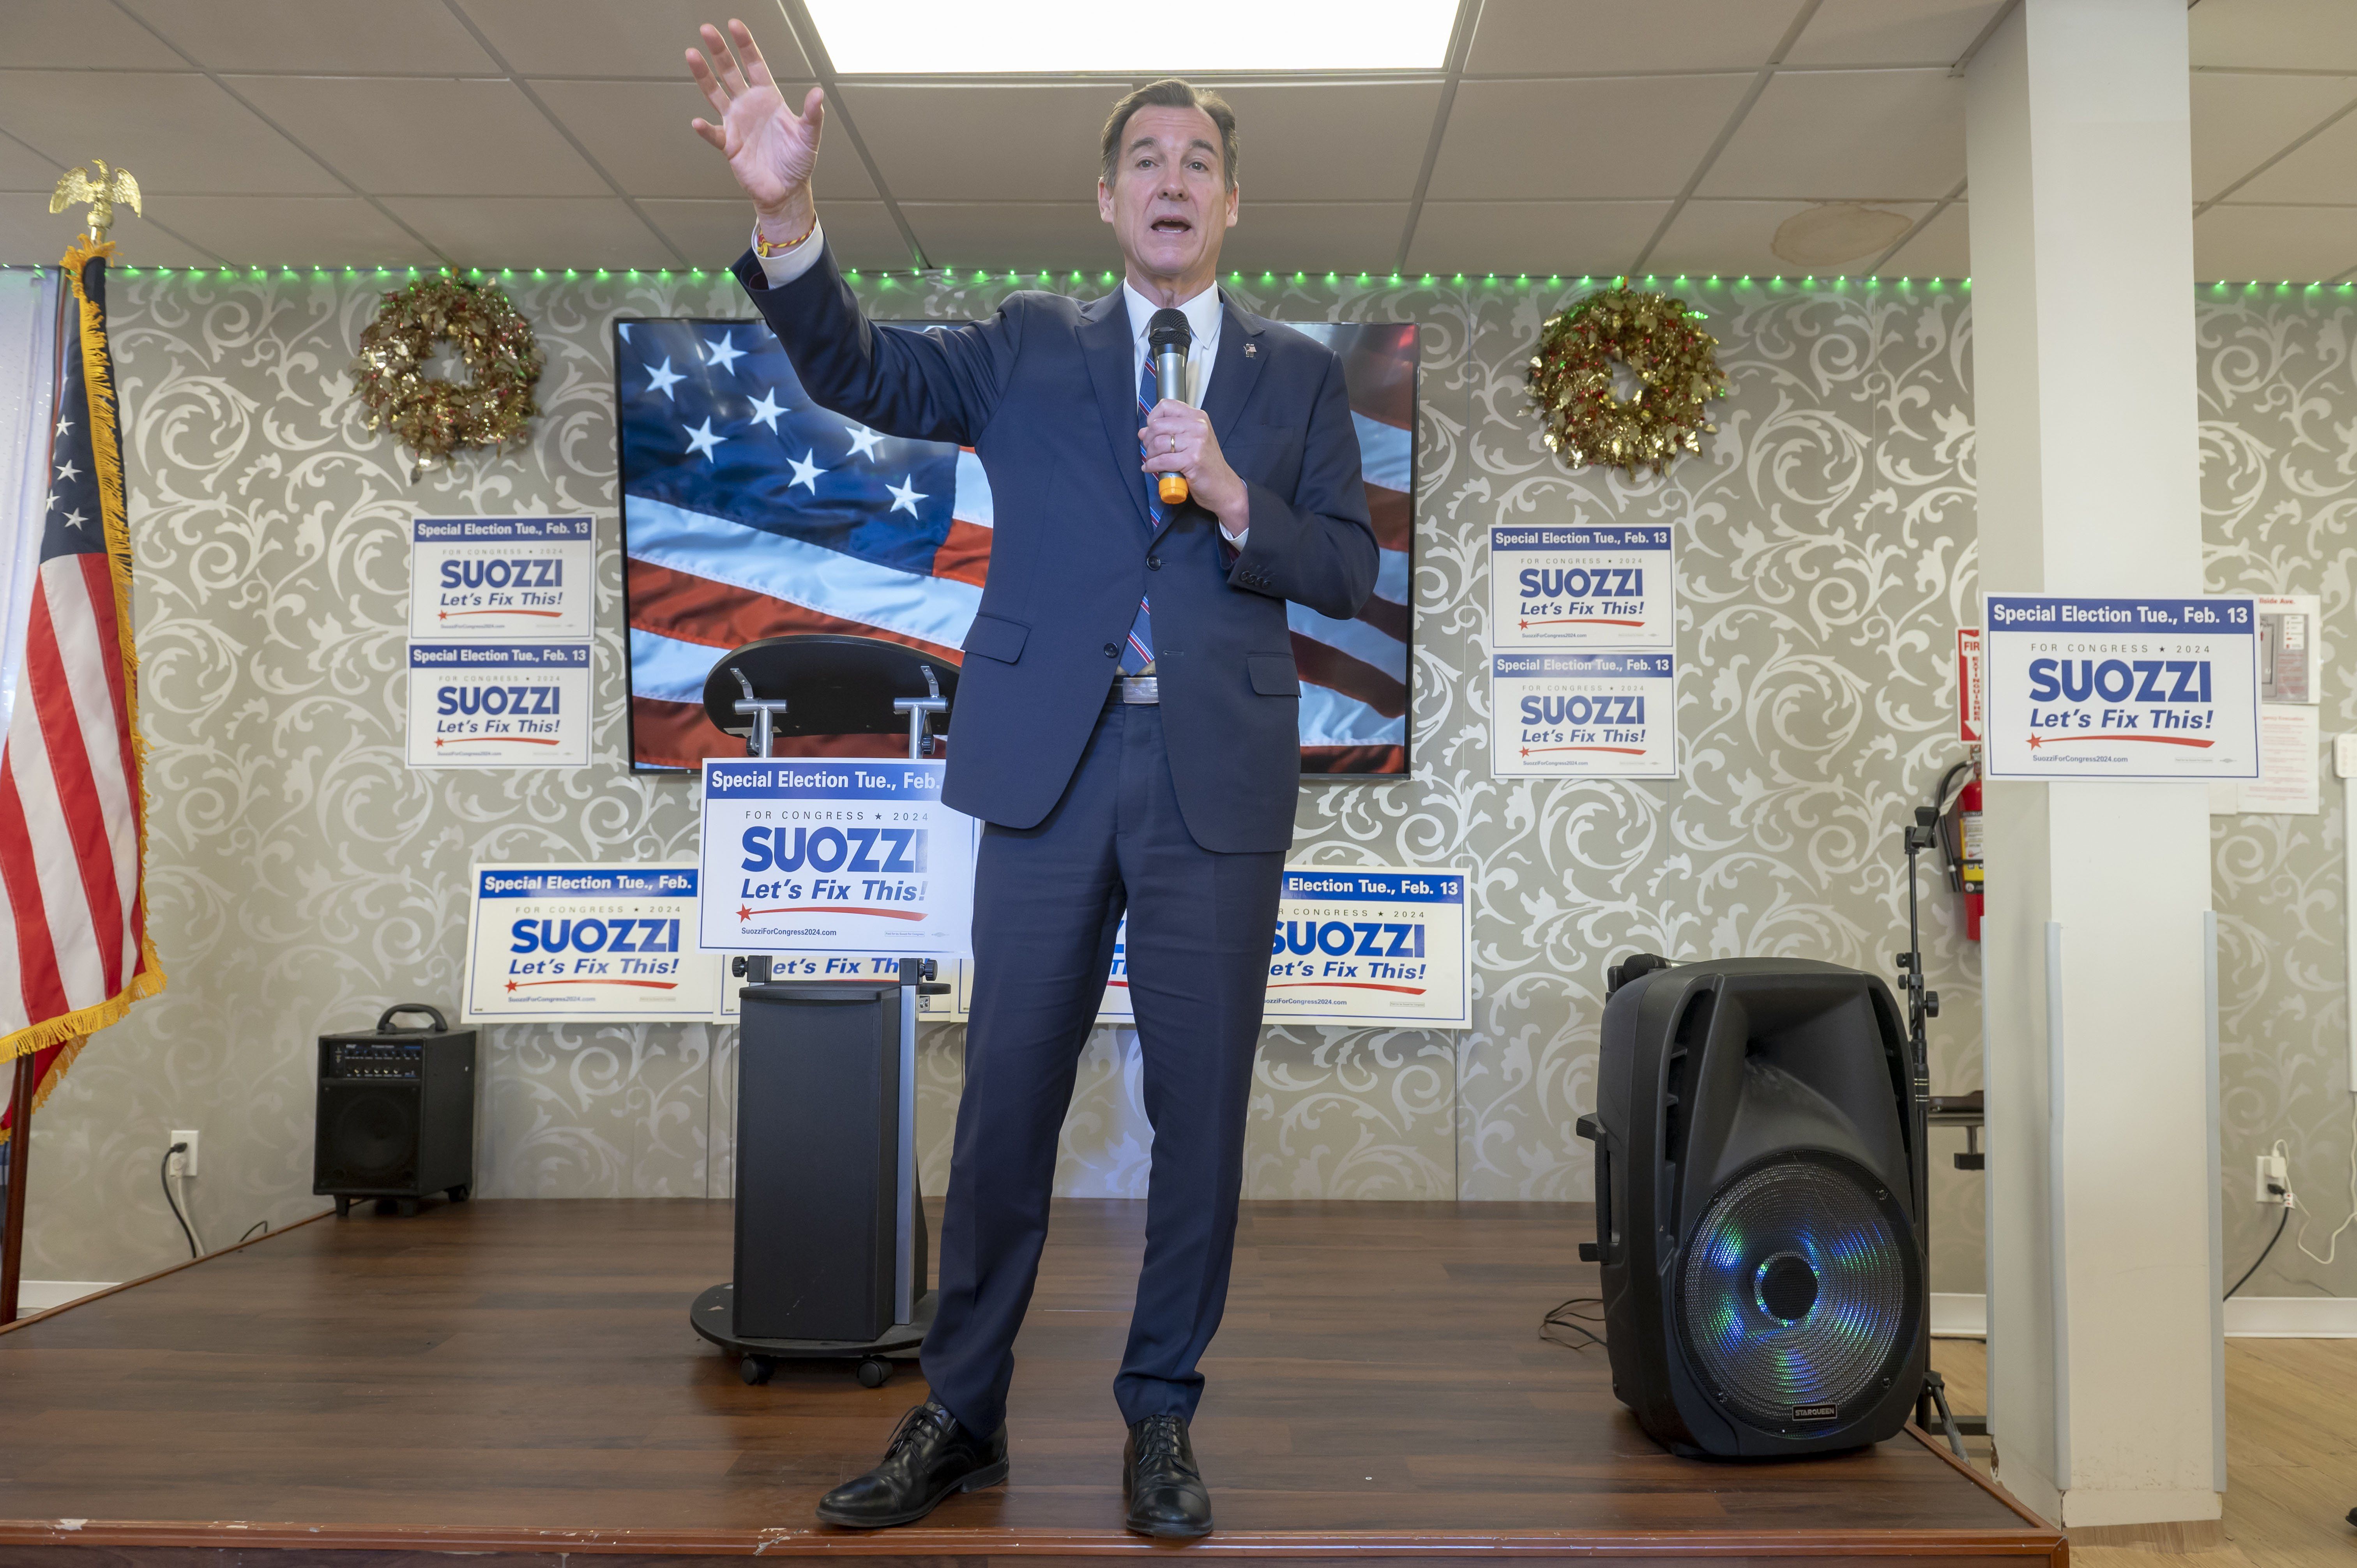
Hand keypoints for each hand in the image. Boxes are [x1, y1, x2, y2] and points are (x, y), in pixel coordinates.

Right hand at [687, 20, 822, 237]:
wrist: (787, 189)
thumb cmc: (798, 161)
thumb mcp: (809, 136)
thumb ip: (812, 114)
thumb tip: (818, 93)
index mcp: (768, 97)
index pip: (754, 64)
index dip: (745, 45)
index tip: (734, 25)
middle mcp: (748, 105)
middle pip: (730, 72)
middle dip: (719, 51)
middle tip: (707, 30)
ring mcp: (736, 123)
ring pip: (716, 94)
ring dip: (704, 76)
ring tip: (692, 55)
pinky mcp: (729, 145)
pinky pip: (715, 134)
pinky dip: (706, 130)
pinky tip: (699, 122)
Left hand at [1141, 400, 1247, 532]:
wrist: (1222, 486)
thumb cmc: (1205, 464)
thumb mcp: (1191, 441)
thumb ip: (1170, 432)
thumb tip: (1143, 431)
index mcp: (1198, 417)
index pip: (1166, 406)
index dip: (1152, 418)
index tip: (1151, 430)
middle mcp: (1198, 426)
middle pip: (1158, 425)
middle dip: (1148, 440)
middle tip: (1150, 450)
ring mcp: (1197, 442)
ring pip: (1158, 443)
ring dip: (1149, 454)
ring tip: (1151, 461)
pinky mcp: (1193, 460)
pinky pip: (1162, 460)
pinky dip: (1151, 465)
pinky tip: (1150, 468)